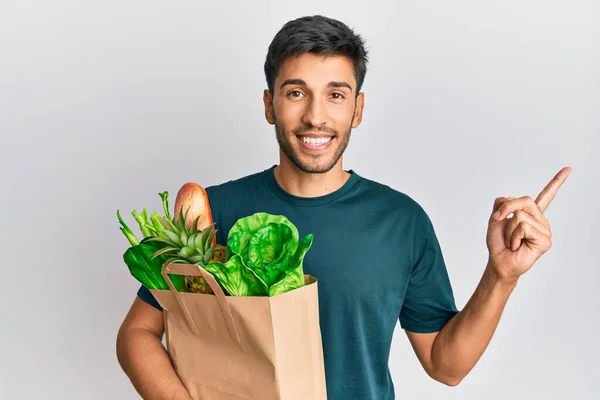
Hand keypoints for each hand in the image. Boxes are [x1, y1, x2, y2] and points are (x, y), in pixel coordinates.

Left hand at [485, 166, 571, 283]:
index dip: (557, 182)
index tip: (568, 168)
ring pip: (520, 216)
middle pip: (525, 200)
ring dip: (508, 229)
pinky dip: (514, 236)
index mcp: (531, 214)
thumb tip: (512, 198)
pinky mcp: (545, 240)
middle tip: (500, 221)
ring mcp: (544, 230)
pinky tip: (517, 245)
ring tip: (512, 241)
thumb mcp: (495, 218)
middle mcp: (540, 220)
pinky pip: (524, 227)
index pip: (546, 195)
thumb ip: (502, 204)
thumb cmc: (498, 243)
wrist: (498, 262)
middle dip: (506, 209)